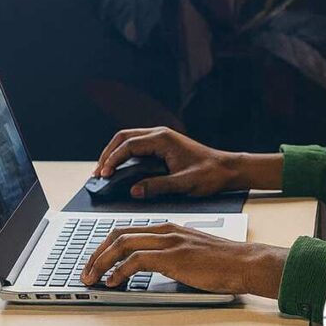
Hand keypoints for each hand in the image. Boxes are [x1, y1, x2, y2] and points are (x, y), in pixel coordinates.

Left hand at [79, 222, 287, 297]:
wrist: (244, 262)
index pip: (127, 230)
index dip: (105, 245)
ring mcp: (169, 242)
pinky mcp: (173, 257)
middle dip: (96, 252)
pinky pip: (136, 261)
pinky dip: (119, 271)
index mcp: (169, 228)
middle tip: (86, 270)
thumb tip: (146, 268)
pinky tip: (114, 281)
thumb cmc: (223, 261)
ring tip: (92, 277)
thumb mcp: (190, 252)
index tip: (95, 260)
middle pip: (118, 234)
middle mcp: (165, 231)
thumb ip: (169, 254)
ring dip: (101, 262)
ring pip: (122, 245)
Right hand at [94, 127, 240, 198]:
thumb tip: (133, 190)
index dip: (112, 159)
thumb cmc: (210, 174)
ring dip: (115, 153)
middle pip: (123, 137)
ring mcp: (162, 138)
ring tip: (104, 171)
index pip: (128, 145)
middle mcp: (161, 134)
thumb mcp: (184, 183)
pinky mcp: (163, 145)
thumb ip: (157, 186)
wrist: (228, 169)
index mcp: (163, 139)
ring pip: (129, 140)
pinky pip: (137, 146)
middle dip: (108, 153)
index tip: (103, 174)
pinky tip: (120, 168)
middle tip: (98, 173)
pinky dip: (125, 155)